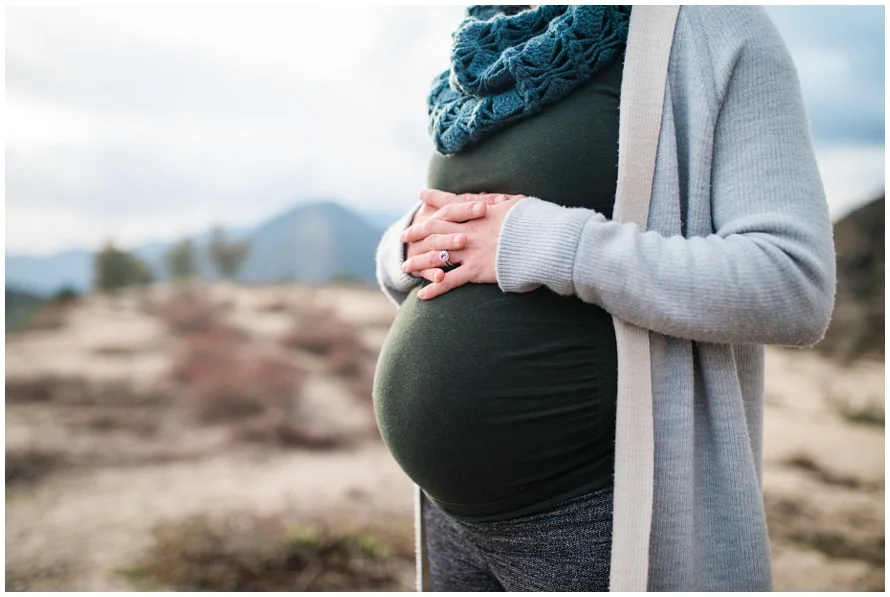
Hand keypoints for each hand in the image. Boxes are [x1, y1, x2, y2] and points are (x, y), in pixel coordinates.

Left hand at [401, 190, 526, 298]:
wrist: (539, 240)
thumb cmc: (533, 221)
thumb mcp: (519, 205)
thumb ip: (509, 203)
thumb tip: (511, 200)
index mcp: (479, 214)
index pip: (452, 204)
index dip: (436, 200)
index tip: (422, 195)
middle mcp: (469, 231)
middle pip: (435, 230)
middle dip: (418, 232)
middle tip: (406, 235)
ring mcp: (469, 251)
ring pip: (436, 256)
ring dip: (419, 262)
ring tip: (406, 267)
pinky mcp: (475, 270)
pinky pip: (449, 281)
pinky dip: (435, 288)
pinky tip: (422, 295)